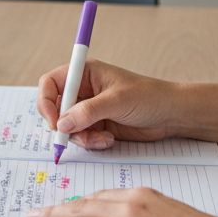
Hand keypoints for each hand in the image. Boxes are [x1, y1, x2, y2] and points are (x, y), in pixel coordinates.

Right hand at [37, 60, 175, 149]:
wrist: (171, 115)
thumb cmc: (149, 97)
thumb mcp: (117, 101)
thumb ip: (87, 112)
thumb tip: (61, 124)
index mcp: (84, 73)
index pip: (50, 84)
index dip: (46, 102)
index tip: (53, 122)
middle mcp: (83, 90)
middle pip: (55, 109)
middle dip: (64, 126)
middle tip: (77, 136)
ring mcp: (89, 109)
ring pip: (68, 127)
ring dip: (82, 137)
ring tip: (103, 137)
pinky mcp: (97, 125)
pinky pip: (82, 137)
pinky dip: (91, 142)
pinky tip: (109, 139)